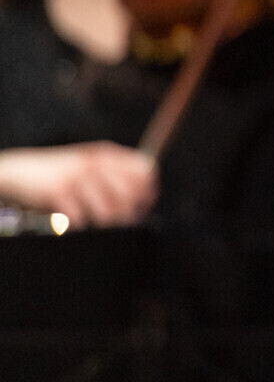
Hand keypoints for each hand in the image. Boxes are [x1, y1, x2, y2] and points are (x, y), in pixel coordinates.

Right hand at [0, 143, 157, 226]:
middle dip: (127, 214)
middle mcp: (94, 163)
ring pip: (109, 213)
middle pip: (131, 197)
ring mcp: (76, 176)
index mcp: (105, 155)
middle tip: (115, 220)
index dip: (147, 193)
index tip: (140, 205)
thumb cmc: (58, 175)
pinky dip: (76, 225)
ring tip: (90, 221)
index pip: (146, 172)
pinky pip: (81, 220)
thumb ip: (118, 175)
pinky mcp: (57, 191)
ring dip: (101, 224)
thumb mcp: (89, 166)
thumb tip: (149, 196)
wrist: (16, 171)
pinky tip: (69, 220)